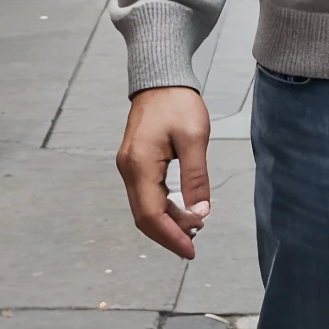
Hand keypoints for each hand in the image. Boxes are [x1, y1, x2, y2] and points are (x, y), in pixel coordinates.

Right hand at [116, 87, 210, 259]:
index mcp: (139, 165)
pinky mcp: (135, 163)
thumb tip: (200, 212)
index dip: (171, 237)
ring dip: (168, 222)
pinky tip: (183, 210)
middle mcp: (128, 169)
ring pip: (145, 208)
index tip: (190, 250)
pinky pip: (146, 195)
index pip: (151, 215)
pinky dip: (164, 207)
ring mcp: (129, 166)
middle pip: (144, 217)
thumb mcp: (194, 138)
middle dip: (169, 234)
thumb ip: (196, 177)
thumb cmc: (177, 102)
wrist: (160, 78)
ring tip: (195, 227)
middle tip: (194, 245)